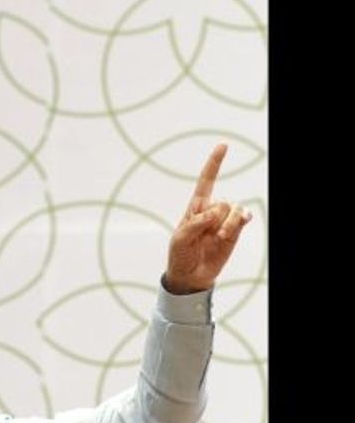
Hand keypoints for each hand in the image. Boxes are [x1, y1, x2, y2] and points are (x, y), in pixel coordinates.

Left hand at [165, 143, 251, 293]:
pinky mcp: (234, 233)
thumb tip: (214, 212)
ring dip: (227, 225)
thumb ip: (195, 223)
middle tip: (206, 235)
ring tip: (216, 239)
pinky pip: (243, 219)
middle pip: (222, 202)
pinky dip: (241, 221)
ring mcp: (224, 222)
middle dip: (215, 217)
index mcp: (195, 208)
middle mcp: (212, 212)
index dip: (214, 164)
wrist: (190, 276)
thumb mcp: (180, 239)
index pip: (207, 181)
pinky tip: (241, 222)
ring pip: (233, 211)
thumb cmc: (180, 254)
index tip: (223, 146)